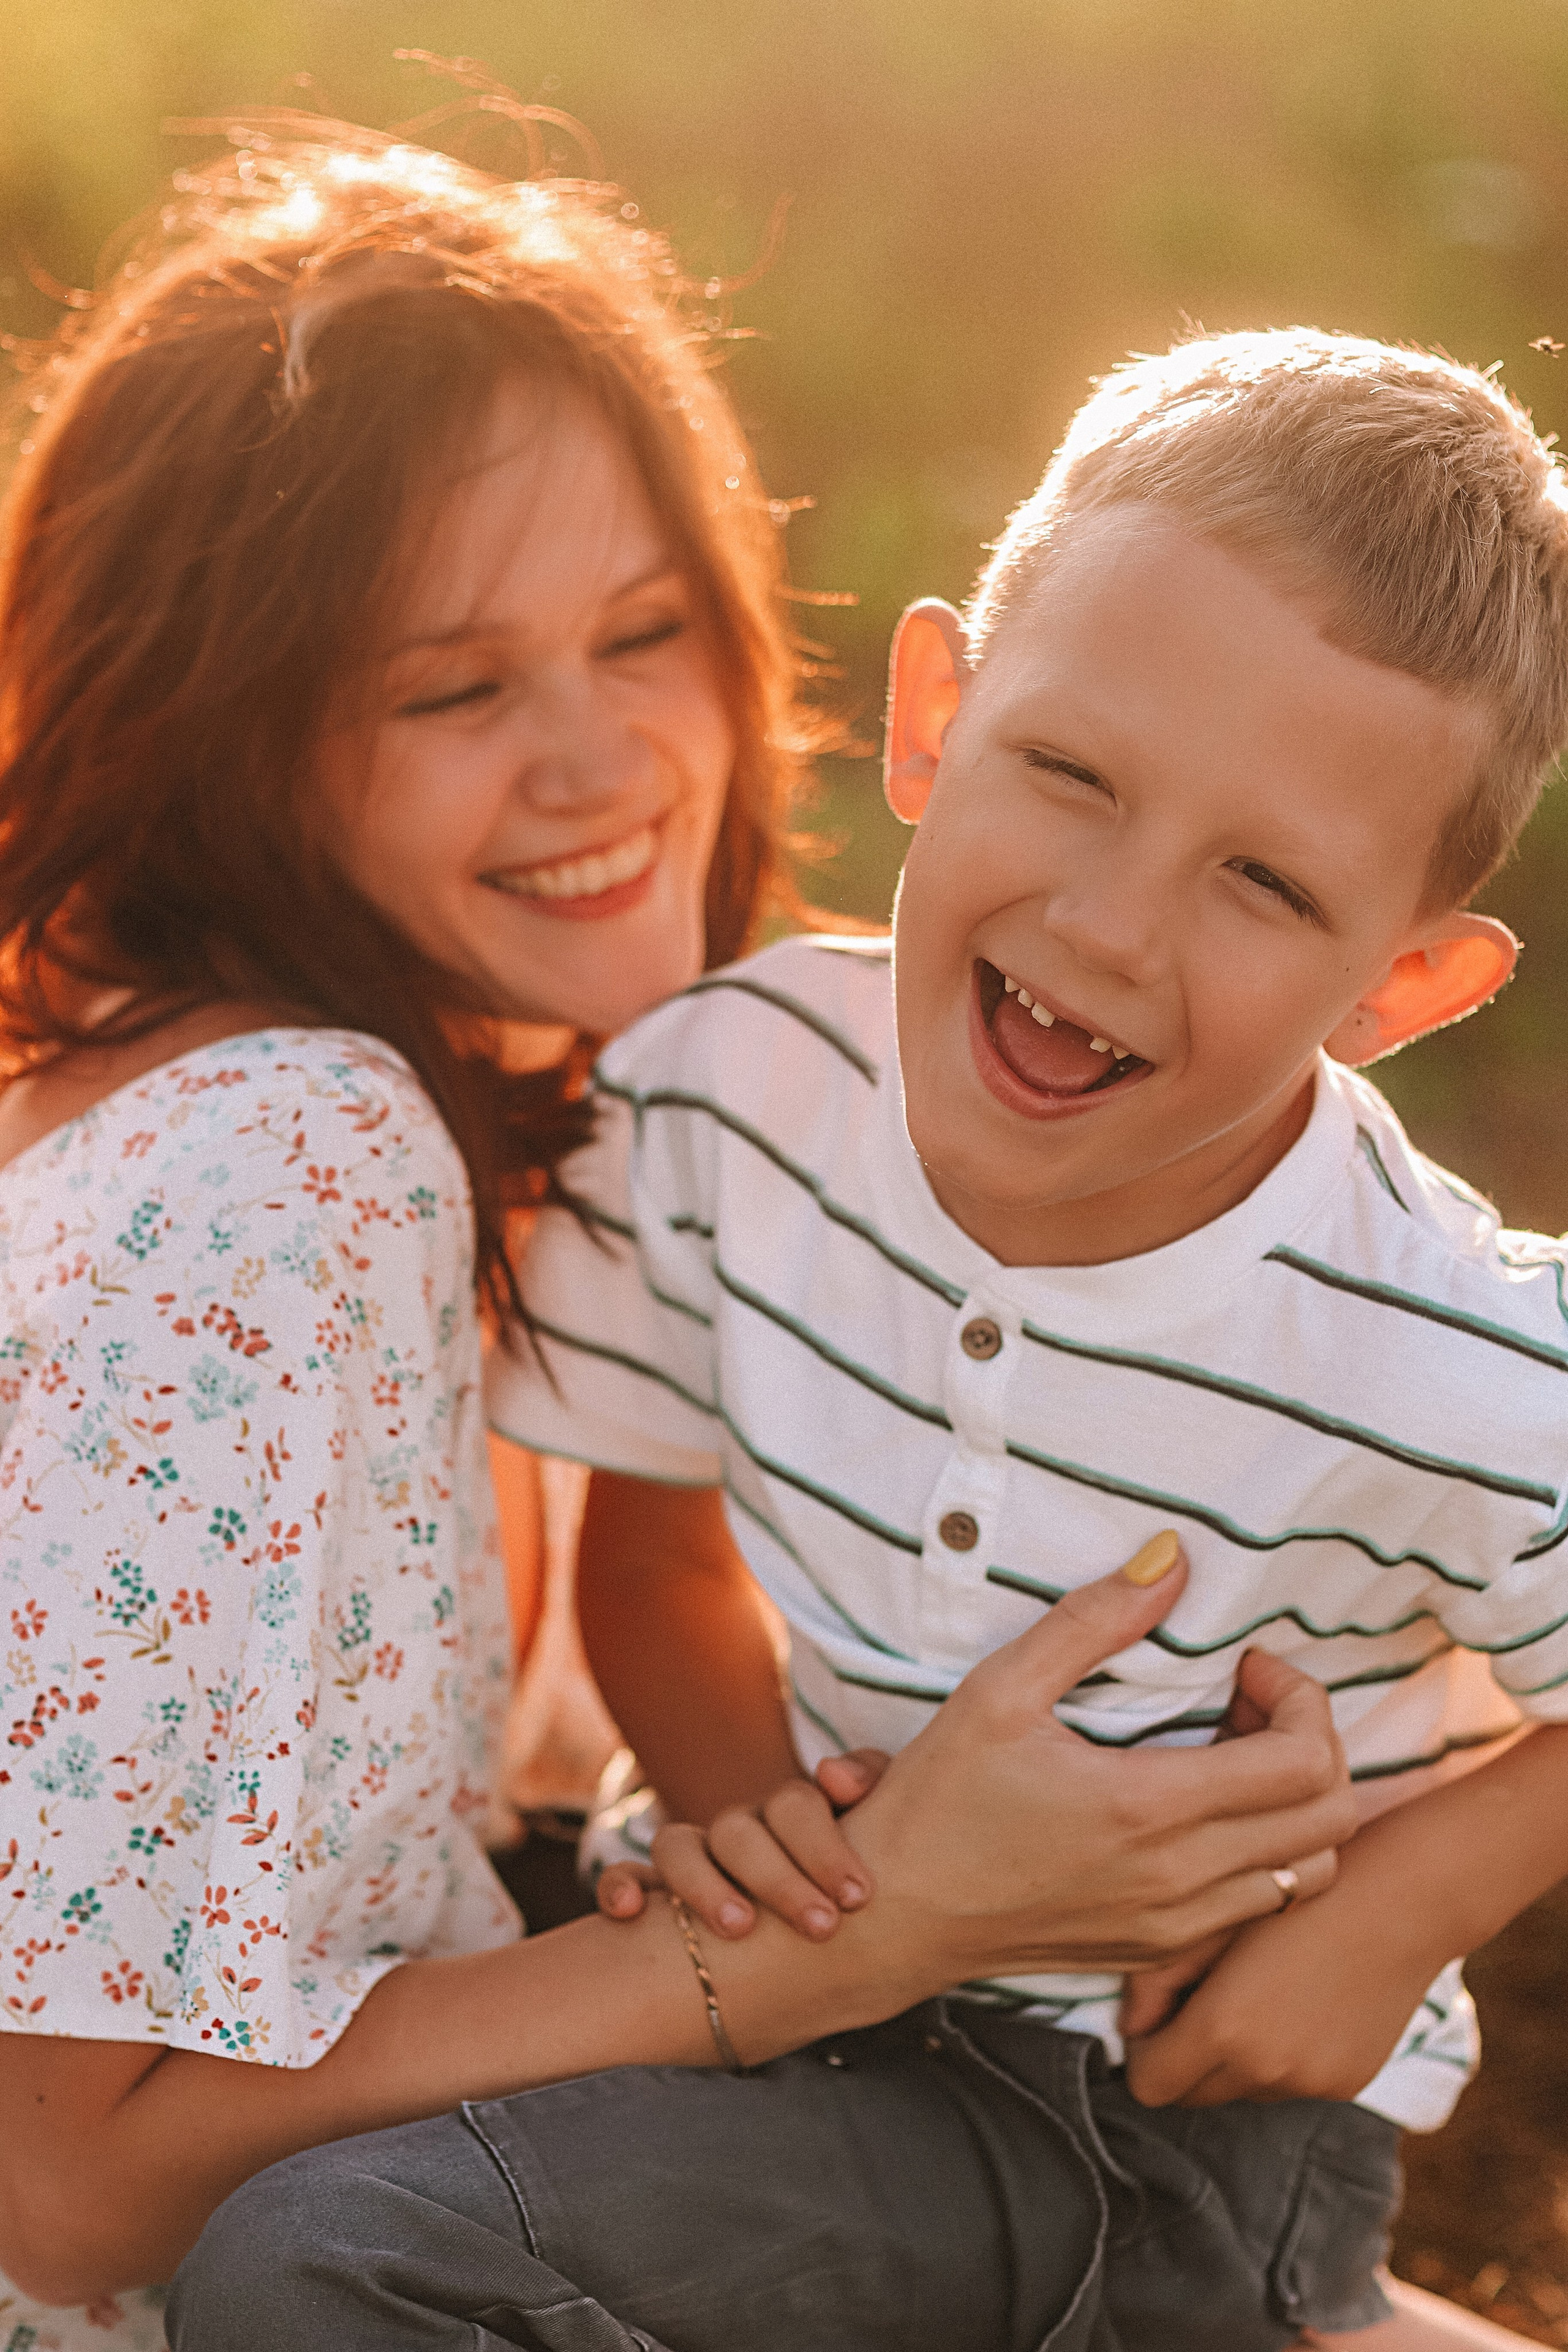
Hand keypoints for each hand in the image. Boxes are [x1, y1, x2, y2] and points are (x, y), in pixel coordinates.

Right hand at [596, 1750, 891, 1939]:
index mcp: (789, 1816)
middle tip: (822, 1926)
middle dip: (780, 1879)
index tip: (859, 1897)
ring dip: (704, 1884)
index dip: (824, 1847)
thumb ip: (868, 1782)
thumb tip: (832, 1776)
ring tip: (740, 1927)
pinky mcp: (652, 1894)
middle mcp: (737, 1832)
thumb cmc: (852, 1885)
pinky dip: (619, 1885)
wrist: (821, 1937)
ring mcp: (693, 1860)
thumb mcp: (876, 1832)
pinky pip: (620, 1877)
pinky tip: (631, 1911)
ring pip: (676, 1846)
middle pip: (740, 1831)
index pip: (795, 1806)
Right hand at [839, 1546, 1356, 1984]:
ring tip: (1231, 1757)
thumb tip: (1172, 1558)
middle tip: (1246, 1705)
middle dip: (1312, 1744)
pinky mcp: (1159, 1953)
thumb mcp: (1000, 1690)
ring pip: (1310, 1873)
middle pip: (1331, 1819)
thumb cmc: (938, 1800)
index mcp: (1150, 1810)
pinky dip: (1265, 1854)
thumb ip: (1093, 1620)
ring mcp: (1175, 1927)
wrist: (894, 1918)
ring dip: (1296, 1806)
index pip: (1306, 1762)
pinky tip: (1203, 1812)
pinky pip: (1259, 1907)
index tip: (1245, 1667)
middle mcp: (1180, 1880)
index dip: (1302, 1699)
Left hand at [1122, 1867, 1432, 2106]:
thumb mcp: (1216, 1920)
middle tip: (1203, 1996)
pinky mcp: (1348, 2083)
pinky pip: (1291, 2084)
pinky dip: (1284, 2056)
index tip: (1159, 2013)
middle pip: (1192, 2095)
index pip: (1148, 2084)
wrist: (1403, 1896)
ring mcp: (1311, 2083)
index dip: (1144, 2050)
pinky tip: (1301, 1999)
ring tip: (1258, 1989)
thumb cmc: (1300, 1889)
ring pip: (1242, 2090)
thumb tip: (1130, 2029)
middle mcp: (1265, 2070)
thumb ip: (1157, 1980)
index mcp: (1224, 2028)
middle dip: (1186, 2056)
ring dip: (1237, 2057)